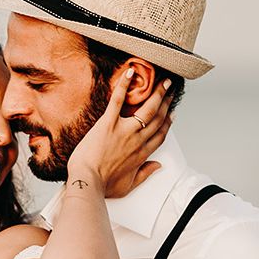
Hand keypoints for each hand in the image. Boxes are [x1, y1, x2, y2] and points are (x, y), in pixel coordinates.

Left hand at [67, 71, 173, 198]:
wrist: (87, 182)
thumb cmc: (104, 186)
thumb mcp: (128, 185)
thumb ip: (145, 174)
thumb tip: (157, 166)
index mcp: (142, 154)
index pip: (160, 135)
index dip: (168, 123)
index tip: (171, 114)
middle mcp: (137, 140)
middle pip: (158, 118)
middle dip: (167, 102)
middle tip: (171, 90)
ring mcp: (124, 130)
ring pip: (147, 108)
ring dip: (157, 92)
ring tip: (163, 81)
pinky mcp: (108, 123)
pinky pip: (118, 100)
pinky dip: (124, 85)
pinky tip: (129, 72)